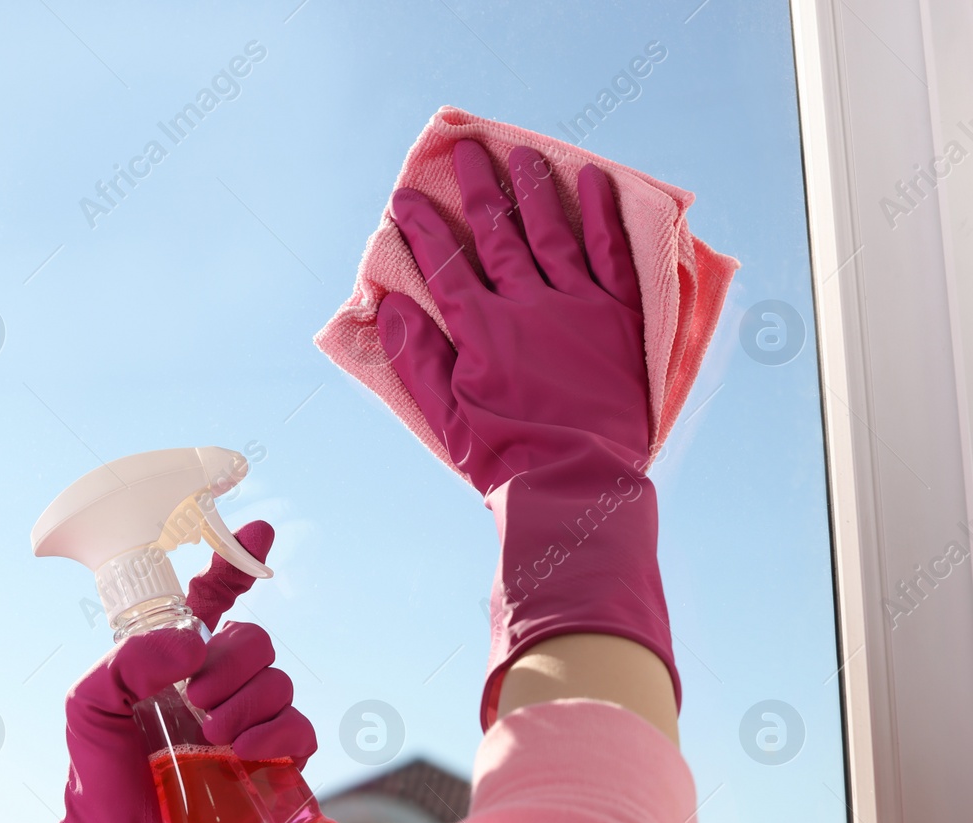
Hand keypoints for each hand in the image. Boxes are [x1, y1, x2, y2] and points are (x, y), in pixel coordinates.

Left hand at [0, 521, 315, 822]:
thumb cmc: (98, 781)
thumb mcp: (89, 708)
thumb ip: (125, 663)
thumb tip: (192, 646)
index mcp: (173, 664)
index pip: (213, 600)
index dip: (236, 562)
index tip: (260, 531)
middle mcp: (216, 689)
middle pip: (256, 640)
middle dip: (232, 661)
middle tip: (196, 698)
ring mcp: (247, 727)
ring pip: (279, 681)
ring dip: (247, 701)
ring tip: (212, 735)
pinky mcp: (272, 768)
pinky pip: (300, 730)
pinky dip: (278, 733)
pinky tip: (244, 752)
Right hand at [376, 140, 649, 493]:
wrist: (578, 483)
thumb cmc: (505, 457)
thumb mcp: (446, 417)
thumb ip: (417, 358)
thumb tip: (389, 307)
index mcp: (482, 329)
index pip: (445, 264)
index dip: (423, 227)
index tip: (406, 198)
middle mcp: (528, 304)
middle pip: (497, 233)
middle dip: (478, 189)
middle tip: (466, 152)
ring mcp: (578, 305)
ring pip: (551, 232)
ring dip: (533, 189)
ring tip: (520, 155)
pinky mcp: (621, 316)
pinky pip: (613, 253)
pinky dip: (602, 215)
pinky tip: (592, 181)